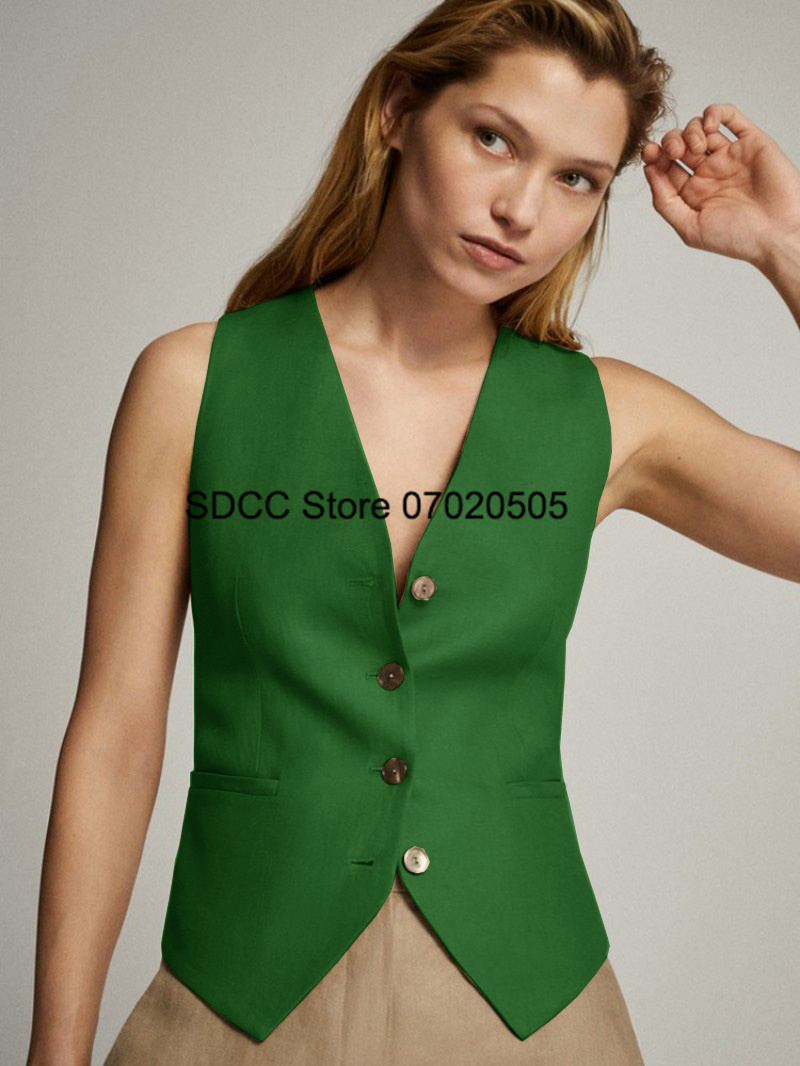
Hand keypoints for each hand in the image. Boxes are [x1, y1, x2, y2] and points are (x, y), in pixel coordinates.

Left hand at [641, 103, 799, 270]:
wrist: (778, 233)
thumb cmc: (738, 238)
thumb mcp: (691, 228)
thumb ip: (666, 203)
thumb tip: (649, 172)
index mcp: (693, 193)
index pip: (665, 167)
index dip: (654, 157)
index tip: (649, 154)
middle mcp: (710, 173)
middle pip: (679, 144)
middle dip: (670, 142)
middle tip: (674, 152)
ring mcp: (729, 156)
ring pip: (700, 128)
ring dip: (690, 130)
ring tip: (697, 148)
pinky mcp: (751, 142)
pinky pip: (730, 117)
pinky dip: (715, 113)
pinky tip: (709, 125)